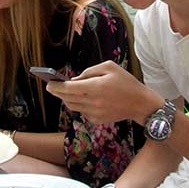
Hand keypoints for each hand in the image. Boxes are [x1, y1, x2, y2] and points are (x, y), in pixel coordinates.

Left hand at [46, 61, 162, 123]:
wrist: (140, 103)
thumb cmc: (126, 82)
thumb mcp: (109, 67)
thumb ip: (90, 71)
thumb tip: (74, 79)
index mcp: (95, 87)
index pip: (68, 89)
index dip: (56, 87)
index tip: (48, 84)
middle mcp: (93, 102)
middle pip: (67, 98)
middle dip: (58, 92)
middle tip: (52, 86)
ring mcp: (94, 113)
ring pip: (73, 106)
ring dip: (67, 99)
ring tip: (64, 92)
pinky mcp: (97, 120)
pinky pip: (82, 112)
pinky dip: (79, 105)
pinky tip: (82, 98)